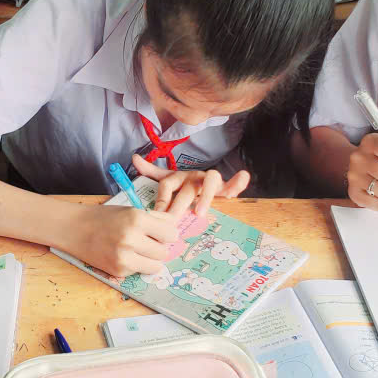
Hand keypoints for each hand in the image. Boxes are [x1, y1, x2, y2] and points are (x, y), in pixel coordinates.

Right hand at [69, 203, 179, 277]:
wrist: (75, 229)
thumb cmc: (105, 218)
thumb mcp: (131, 211)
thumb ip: (156, 219)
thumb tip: (177, 229)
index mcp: (137, 219)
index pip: (171, 234)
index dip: (167, 234)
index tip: (161, 234)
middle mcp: (131, 238)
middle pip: (164, 252)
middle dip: (158, 248)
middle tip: (146, 242)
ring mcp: (124, 257)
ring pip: (156, 266)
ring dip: (151, 260)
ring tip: (138, 251)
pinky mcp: (118, 270)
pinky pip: (140, 271)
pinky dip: (136, 265)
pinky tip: (124, 256)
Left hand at [131, 153, 249, 216]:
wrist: (201, 182)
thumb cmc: (182, 185)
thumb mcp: (166, 179)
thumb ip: (151, 171)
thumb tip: (134, 158)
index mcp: (178, 176)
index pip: (167, 184)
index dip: (162, 198)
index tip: (158, 214)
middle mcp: (193, 176)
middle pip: (187, 188)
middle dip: (180, 204)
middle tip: (174, 220)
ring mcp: (209, 180)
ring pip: (211, 180)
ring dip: (206, 196)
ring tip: (200, 212)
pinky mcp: (224, 187)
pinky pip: (233, 182)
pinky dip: (238, 181)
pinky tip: (242, 180)